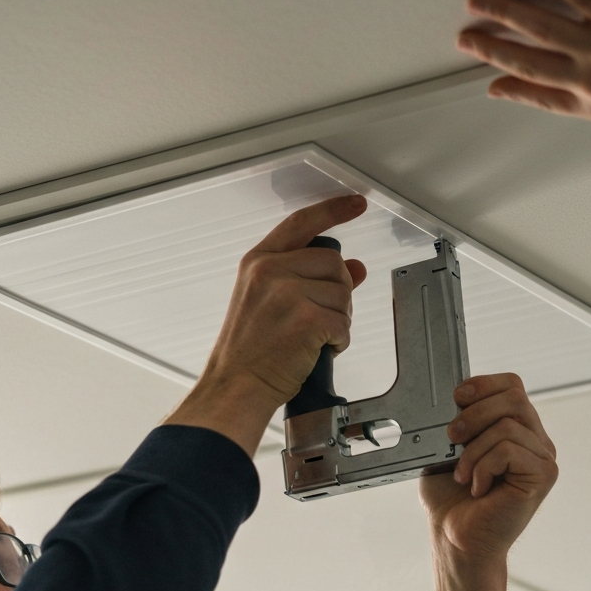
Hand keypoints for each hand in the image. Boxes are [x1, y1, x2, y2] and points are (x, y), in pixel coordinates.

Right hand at [165, 195, 367, 455]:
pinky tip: (316, 350)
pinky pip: (344, 324)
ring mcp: (288, 293)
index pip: (302, 223)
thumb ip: (309, 278)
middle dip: (337, 293)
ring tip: (310, 338)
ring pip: (343, 295)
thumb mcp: (270, 303)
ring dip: (337, 320)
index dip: (333, 210)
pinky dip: (338, 342)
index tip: (355, 203)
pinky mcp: (307, 318)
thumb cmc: (248, 352)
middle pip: (333, 264)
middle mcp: (271, 270)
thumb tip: (354, 268)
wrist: (235, 387)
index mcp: (258, 261)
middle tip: (317, 319)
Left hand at [419, 374, 557, 590]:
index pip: (512, 385)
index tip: (456, 397)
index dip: (484, 384)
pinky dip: (483, 466)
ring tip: (464, 475)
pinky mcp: (543, 476)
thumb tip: (454, 401)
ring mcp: (543, 458)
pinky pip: (509, 450)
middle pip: (513, 398)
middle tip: (452, 438)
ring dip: (474, 450)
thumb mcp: (447, 449)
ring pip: (508, 426)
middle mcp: (535, 440)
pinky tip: (479, 487)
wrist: (455, 538)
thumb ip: (457, 421)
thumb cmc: (452, 499)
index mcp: (516, 428)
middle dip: (474, 414)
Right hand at [456, 0, 590, 173]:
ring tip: (480, 2)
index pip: (532, 89)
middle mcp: (584, 75)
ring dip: (504, 11)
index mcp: (583, 100)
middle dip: (488, 45)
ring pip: (541, 26)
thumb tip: (544, 94)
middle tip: (464, 35)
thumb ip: (574, 102)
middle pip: (524, 57)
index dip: (504, 82)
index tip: (483, 74)